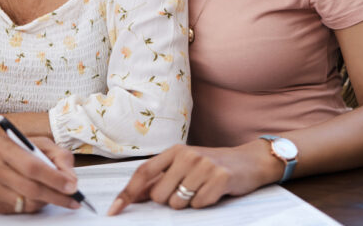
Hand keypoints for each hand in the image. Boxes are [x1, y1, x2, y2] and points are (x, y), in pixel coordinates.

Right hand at [0, 135, 79, 213]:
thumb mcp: (39, 143)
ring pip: (26, 202)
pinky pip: (20, 210)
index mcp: (5, 146)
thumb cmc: (15, 149)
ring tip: (56, 194)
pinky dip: (34, 205)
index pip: (33, 166)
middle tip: (73, 199)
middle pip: (30, 188)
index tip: (72, 186)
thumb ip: (58, 157)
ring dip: (46, 201)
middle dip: (56, 196)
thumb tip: (71, 179)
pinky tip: (38, 196)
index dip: (54, 178)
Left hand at [107, 142, 280, 214]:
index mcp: (175, 151)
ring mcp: (203, 165)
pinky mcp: (219, 178)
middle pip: (159, 195)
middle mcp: (187, 155)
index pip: (143, 173)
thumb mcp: (185, 166)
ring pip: (177, 203)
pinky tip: (214, 192)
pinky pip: (198, 205)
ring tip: (202, 190)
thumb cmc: (212, 166)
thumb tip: (133, 197)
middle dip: (169, 200)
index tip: (114, 210)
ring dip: (187, 203)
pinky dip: (204, 204)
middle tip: (187, 190)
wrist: (249, 161)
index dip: (127, 193)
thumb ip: (161, 178)